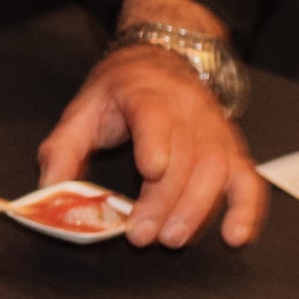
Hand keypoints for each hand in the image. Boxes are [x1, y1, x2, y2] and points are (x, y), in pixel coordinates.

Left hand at [37, 44, 266, 248]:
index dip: (155, 141)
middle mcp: (187, 109)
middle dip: (164, 201)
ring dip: (197, 210)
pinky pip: (247, 179)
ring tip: (172, 238)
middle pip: (186, 155)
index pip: (154, 114)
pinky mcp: (232, 148)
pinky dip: (246, 209)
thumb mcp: (84, 108)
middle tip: (142, 234)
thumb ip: (63, 147)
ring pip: (218, 169)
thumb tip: (50, 189)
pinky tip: (234, 236)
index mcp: (145, 93)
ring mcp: (215, 129)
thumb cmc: (121, 90)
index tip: (150, 170)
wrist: (163, 60)